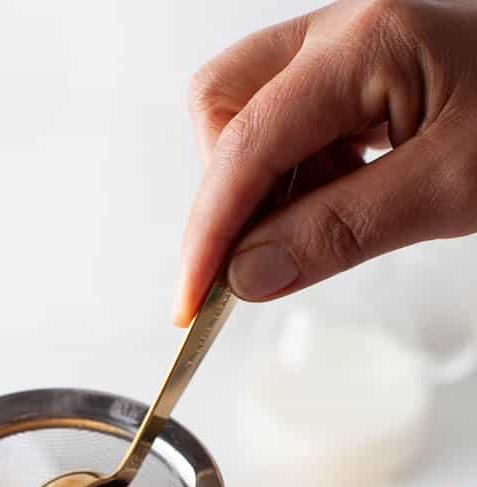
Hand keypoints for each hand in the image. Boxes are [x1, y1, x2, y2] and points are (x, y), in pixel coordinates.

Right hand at [175, 0, 476, 324]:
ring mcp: (346, 44)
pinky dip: (296, 177)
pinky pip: (290, 122)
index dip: (209, 231)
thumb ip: (339, 231)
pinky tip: (343, 201)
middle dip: (224, 187)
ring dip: (261, 186)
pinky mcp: (357, 69)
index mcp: (365, 40)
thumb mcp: (449, 190)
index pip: (247, 143)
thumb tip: (247, 276)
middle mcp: (341, 27)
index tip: (193, 302)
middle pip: (222, 102)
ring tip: (325, 224)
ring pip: (248, 114)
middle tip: (260, 254)